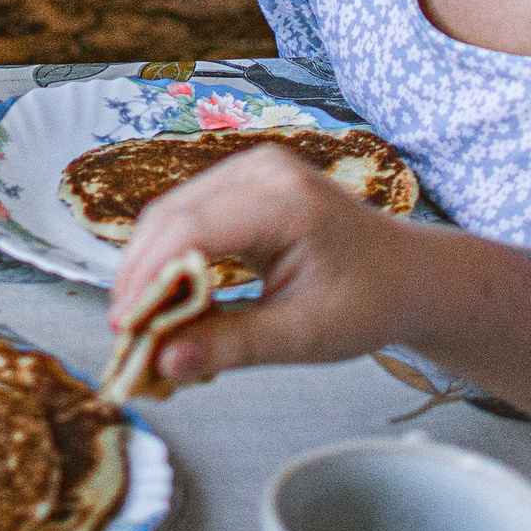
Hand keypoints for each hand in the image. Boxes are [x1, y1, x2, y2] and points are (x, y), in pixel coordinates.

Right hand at [107, 148, 425, 386]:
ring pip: (171, 213)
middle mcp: (263, 170)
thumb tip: (163, 362)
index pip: (190, 229)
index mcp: (285, 201)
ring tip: (142, 321)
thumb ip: (232, 346)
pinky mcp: (245, 179)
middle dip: (138, 275)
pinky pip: (189, 212)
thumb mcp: (304, 335)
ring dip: (149, 265)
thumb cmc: (368, 303)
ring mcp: (253, 168)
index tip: (122, 328)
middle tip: (124, 335)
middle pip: (171, 215)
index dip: (145, 277)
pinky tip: (167, 296)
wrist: (408, 274)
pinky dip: (170, 253)